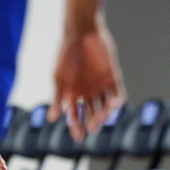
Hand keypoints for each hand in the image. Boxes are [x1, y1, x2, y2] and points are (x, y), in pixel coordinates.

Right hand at [50, 15, 125, 140]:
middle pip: (92, 113)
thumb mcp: (59, 77)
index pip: (75, 115)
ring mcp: (101, 85)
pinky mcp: (113, 77)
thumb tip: (52, 118)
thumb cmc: (66, 54)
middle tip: (92, 127)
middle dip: (92, 122)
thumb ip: (58, 97)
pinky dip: (116, 102)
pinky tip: (113, 106)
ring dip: (104, 115)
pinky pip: (117, 94)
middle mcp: (88, 92)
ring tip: (101, 118)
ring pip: (105, 106)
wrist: (81, 33)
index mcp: (73, 93)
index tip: (78, 137)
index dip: (76, 127)